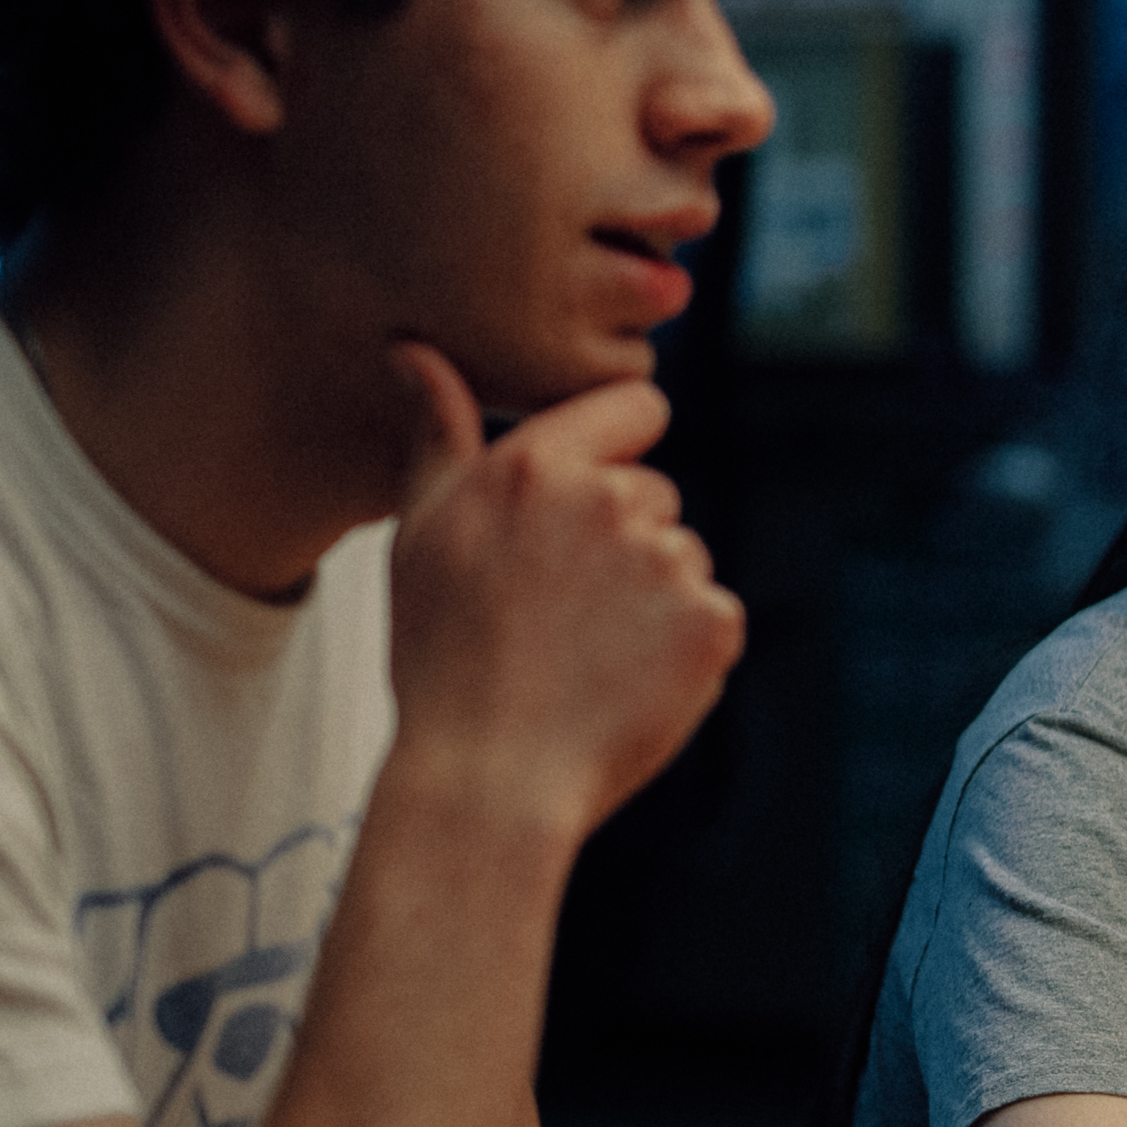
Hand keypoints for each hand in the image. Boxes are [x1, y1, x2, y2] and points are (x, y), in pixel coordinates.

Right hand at [379, 345, 743, 842]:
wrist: (488, 779)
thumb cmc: (443, 656)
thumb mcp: (422, 534)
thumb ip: (436, 433)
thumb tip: (413, 347)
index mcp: (537, 466)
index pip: (637, 405)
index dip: (622, 445)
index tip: (588, 499)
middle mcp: (610, 501)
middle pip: (655, 494)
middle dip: (620, 540)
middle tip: (554, 611)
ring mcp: (667, 562)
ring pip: (682, 556)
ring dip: (649, 597)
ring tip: (581, 653)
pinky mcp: (714, 622)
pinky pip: (712, 615)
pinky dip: (683, 649)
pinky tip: (622, 681)